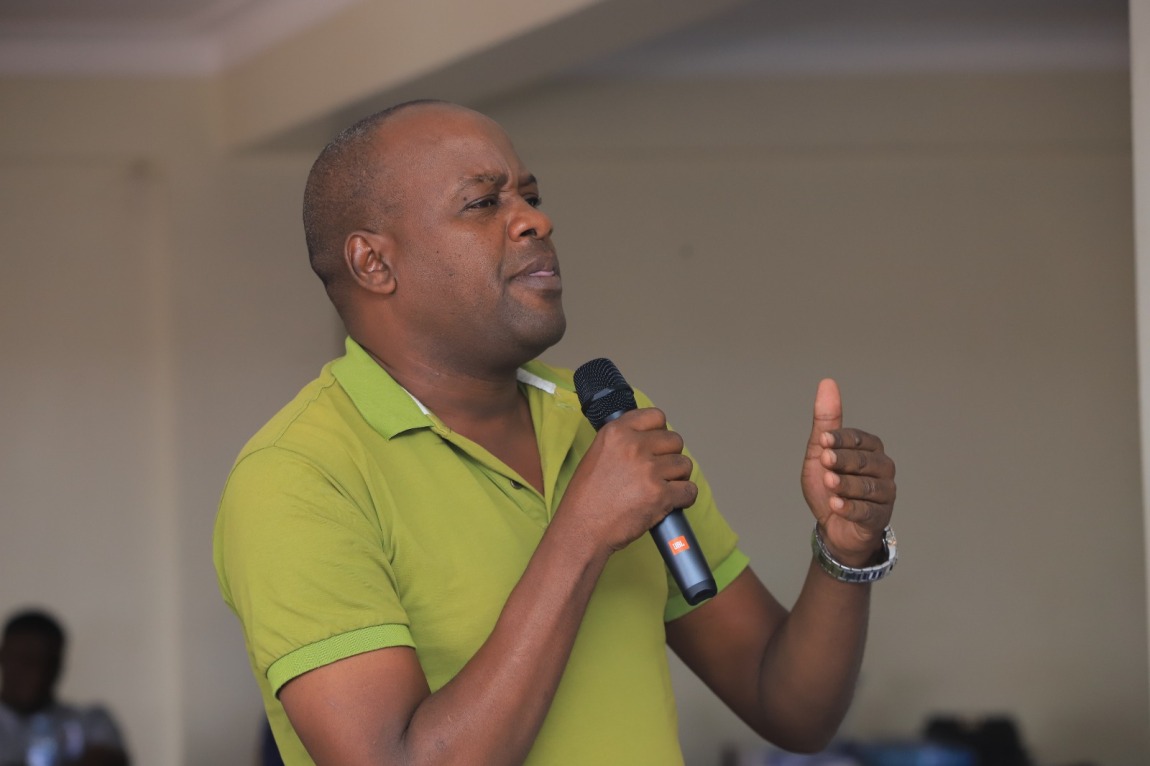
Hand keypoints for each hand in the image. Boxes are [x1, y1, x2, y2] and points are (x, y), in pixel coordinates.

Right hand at [559, 408, 697, 553]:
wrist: (582, 528)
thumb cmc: (586, 498)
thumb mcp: (597, 454)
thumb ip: (622, 442)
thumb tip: (647, 439)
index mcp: (616, 432)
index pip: (656, 416)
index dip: (659, 432)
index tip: (656, 444)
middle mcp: (633, 447)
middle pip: (674, 440)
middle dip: (670, 456)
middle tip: (658, 471)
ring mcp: (649, 470)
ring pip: (684, 465)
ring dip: (678, 477)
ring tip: (662, 487)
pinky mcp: (660, 495)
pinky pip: (689, 490)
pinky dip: (684, 497)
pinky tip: (671, 501)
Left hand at [800, 379, 895, 565]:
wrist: (832, 526)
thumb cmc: (828, 485)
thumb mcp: (821, 453)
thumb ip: (826, 422)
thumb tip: (827, 382)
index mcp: (870, 448)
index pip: (858, 439)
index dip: (840, 439)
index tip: (823, 440)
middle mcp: (883, 468)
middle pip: (864, 462)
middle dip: (843, 461)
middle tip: (825, 461)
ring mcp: (885, 493)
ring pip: (867, 487)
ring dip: (846, 484)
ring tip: (829, 484)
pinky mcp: (880, 517)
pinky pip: (867, 511)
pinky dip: (850, 507)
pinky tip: (837, 505)